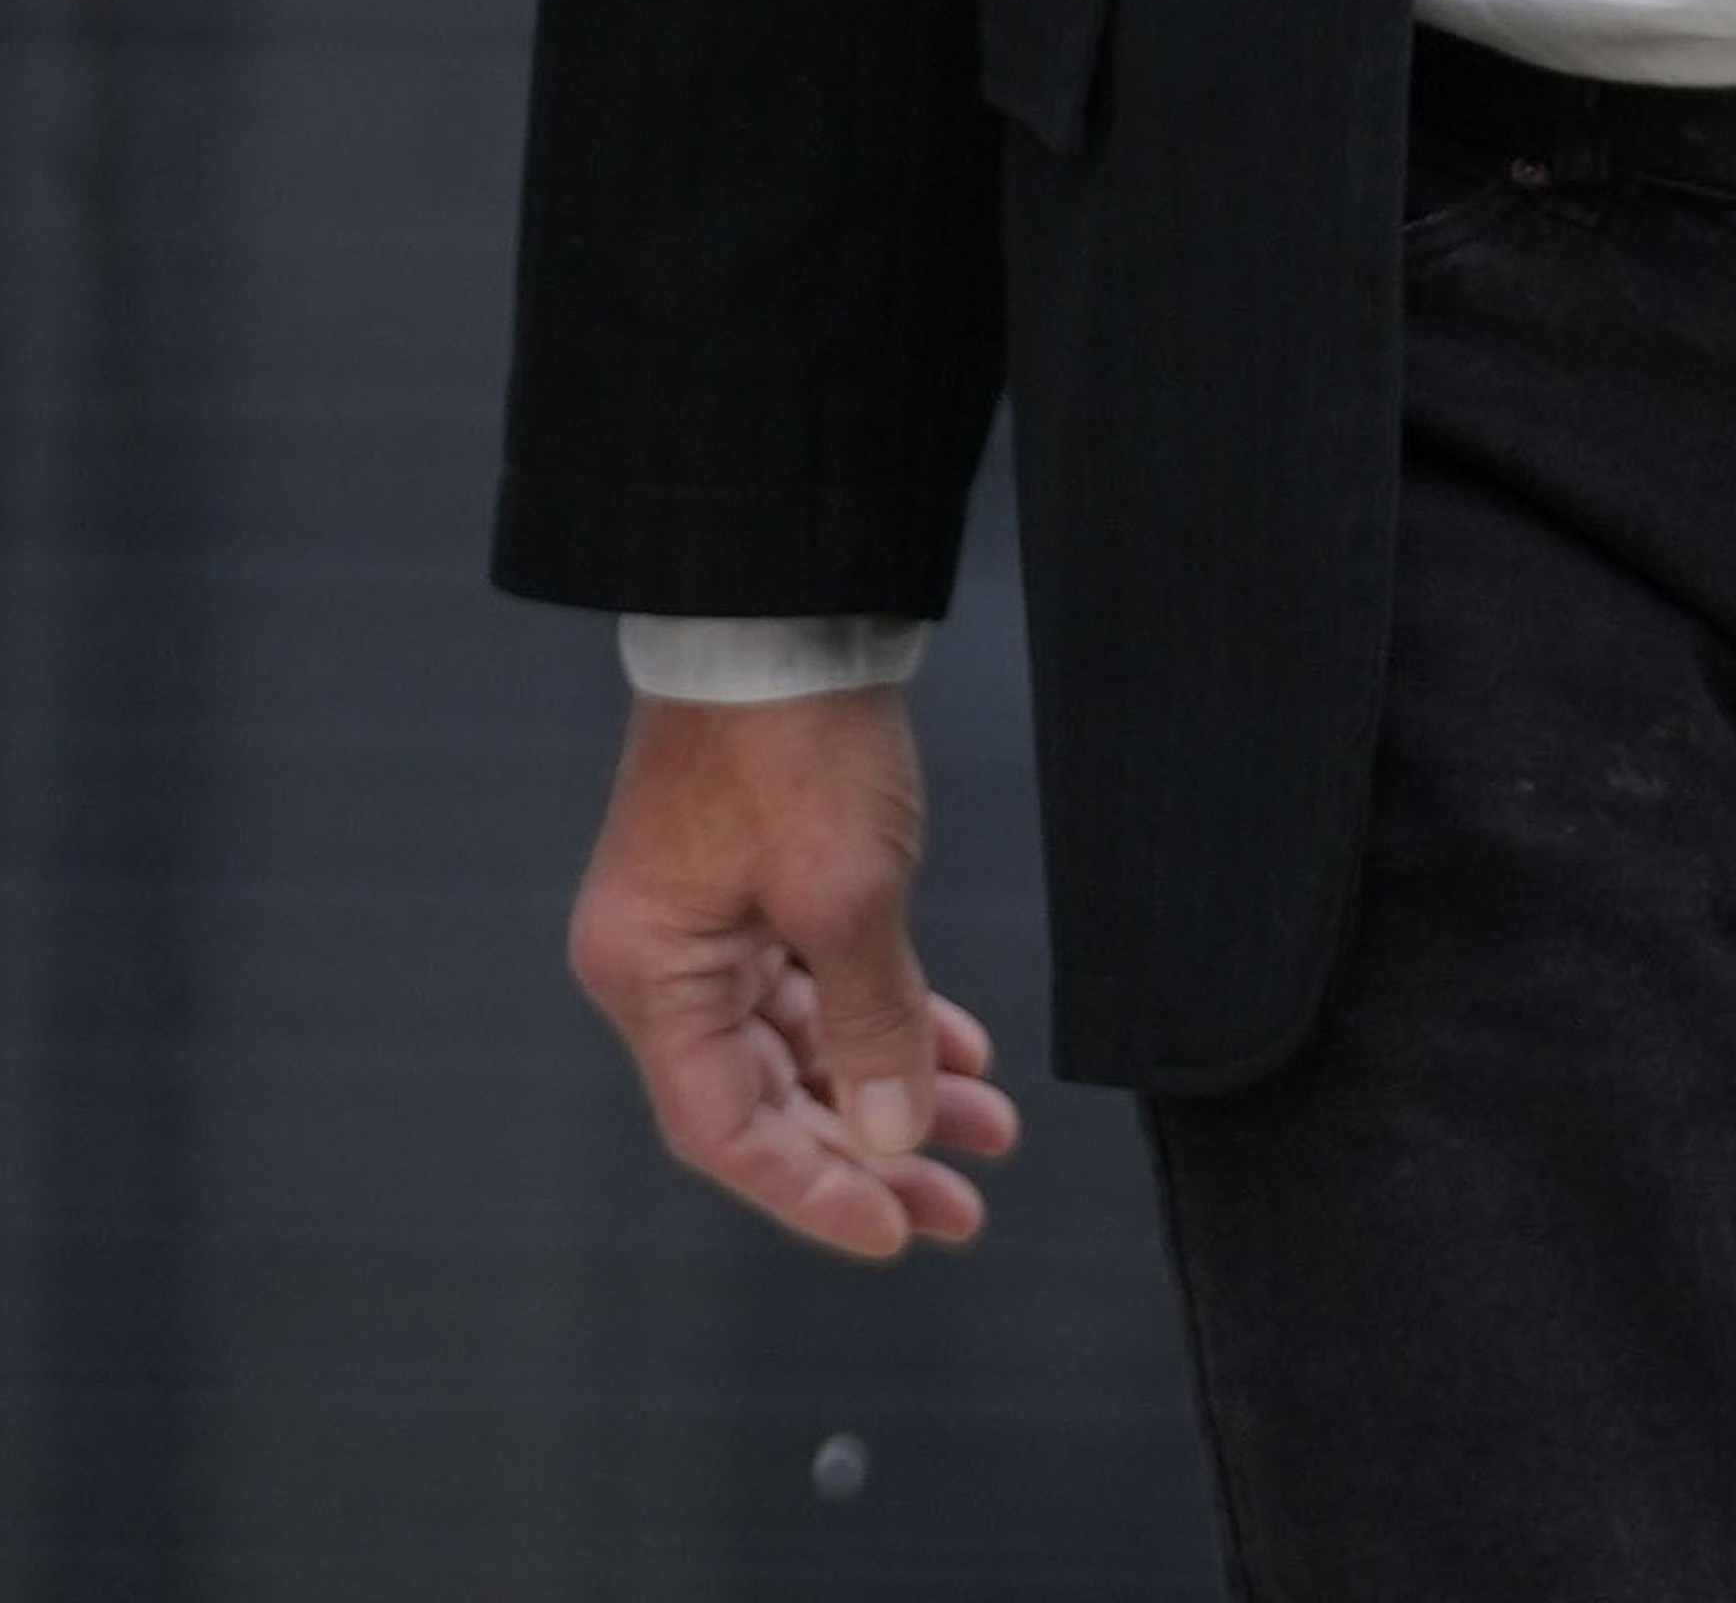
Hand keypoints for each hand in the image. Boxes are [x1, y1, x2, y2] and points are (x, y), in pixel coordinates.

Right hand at [568, 687, 1019, 1257]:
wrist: (789, 602)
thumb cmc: (790, 737)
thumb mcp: (844, 892)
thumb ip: (869, 1024)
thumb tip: (894, 1137)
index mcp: (650, 975)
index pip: (726, 1132)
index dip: (813, 1193)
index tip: (899, 1231)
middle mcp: (666, 960)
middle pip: (771, 1098)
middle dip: (873, 1152)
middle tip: (964, 1205)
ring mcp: (712, 919)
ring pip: (809, 1042)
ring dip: (895, 1086)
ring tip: (987, 1134)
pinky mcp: (761, 880)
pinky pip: (822, 980)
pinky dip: (886, 1014)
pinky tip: (958, 1049)